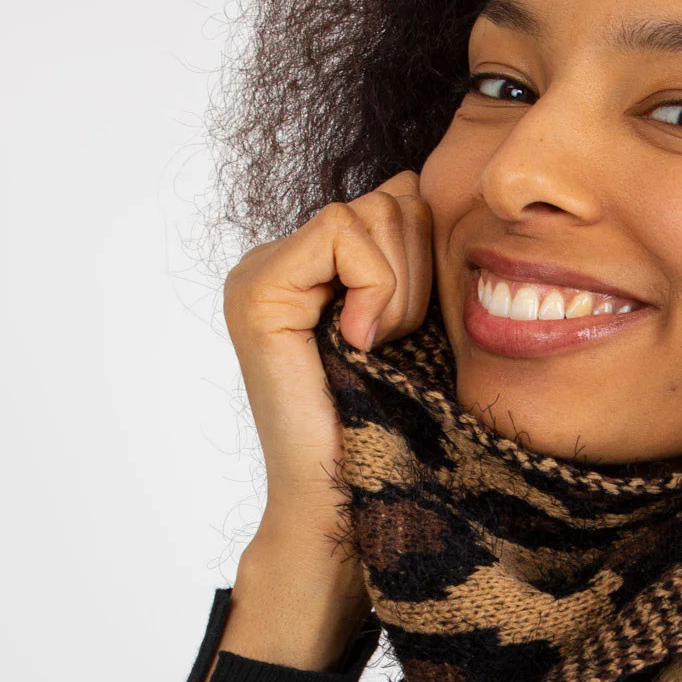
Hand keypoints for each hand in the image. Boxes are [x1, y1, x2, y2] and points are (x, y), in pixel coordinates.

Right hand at [222, 169, 432, 523]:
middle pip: (387, 198)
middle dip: (416, 271)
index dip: (424, 258)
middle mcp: (276, 263)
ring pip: (369, 211)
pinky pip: (341, 235)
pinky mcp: (257, 292)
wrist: (347, 502)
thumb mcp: (412, 325)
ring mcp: (258, 275)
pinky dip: (374, 290)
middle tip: (391, 341)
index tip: (408, 329)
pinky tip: (358, 342)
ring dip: (398, 288)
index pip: (393, 200)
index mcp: (311, 268)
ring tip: (373, 347)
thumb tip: (414, 179)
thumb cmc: (390, 428)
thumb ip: (405, 254)